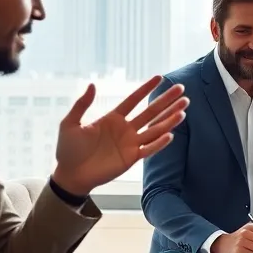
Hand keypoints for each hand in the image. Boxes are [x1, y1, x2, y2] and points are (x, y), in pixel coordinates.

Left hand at [51, 75, 188, 195]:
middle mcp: (125, 129)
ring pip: (154, 129)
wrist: (70, 174)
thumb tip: (92, 85)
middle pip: (150, 112)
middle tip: (182, 90)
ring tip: (184, 108)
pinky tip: (171, 133)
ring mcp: (130, 143)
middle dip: (166, 101)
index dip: (146, 89)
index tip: (160, 78)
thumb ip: (82, 104)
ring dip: (169, 119)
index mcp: (112, 118)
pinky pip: (149, 149)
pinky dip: (160, 142)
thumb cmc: (68, 149)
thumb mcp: (70, 123)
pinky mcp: (131, 158)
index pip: (134, 100)